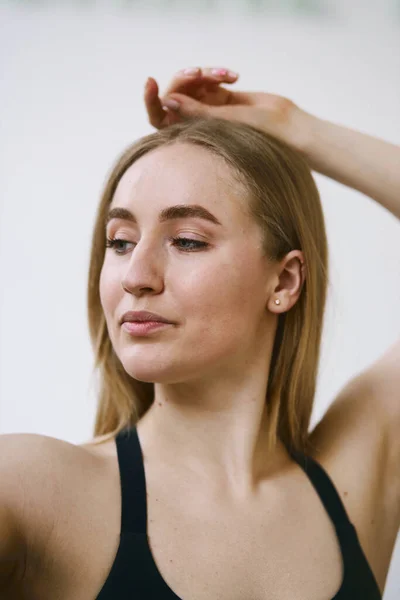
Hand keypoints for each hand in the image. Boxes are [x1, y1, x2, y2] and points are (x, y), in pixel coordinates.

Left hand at [144, 66, 304, 148]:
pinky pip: (207, 79)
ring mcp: (206, 110)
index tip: (150, 82)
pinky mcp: (218, 97)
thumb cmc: (256, 134)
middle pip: (173, 96)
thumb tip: (166, 100)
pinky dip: (217, 73)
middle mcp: (194, 125)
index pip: (160, 119)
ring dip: (204, 74)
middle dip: (184, 80)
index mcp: (188, 138)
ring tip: (224, 75)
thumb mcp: (224, 121)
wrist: (286, 127)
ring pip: (190, 84)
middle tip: (199, 72)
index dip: (151, 100)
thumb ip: (195, 111)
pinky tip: (234, 77)